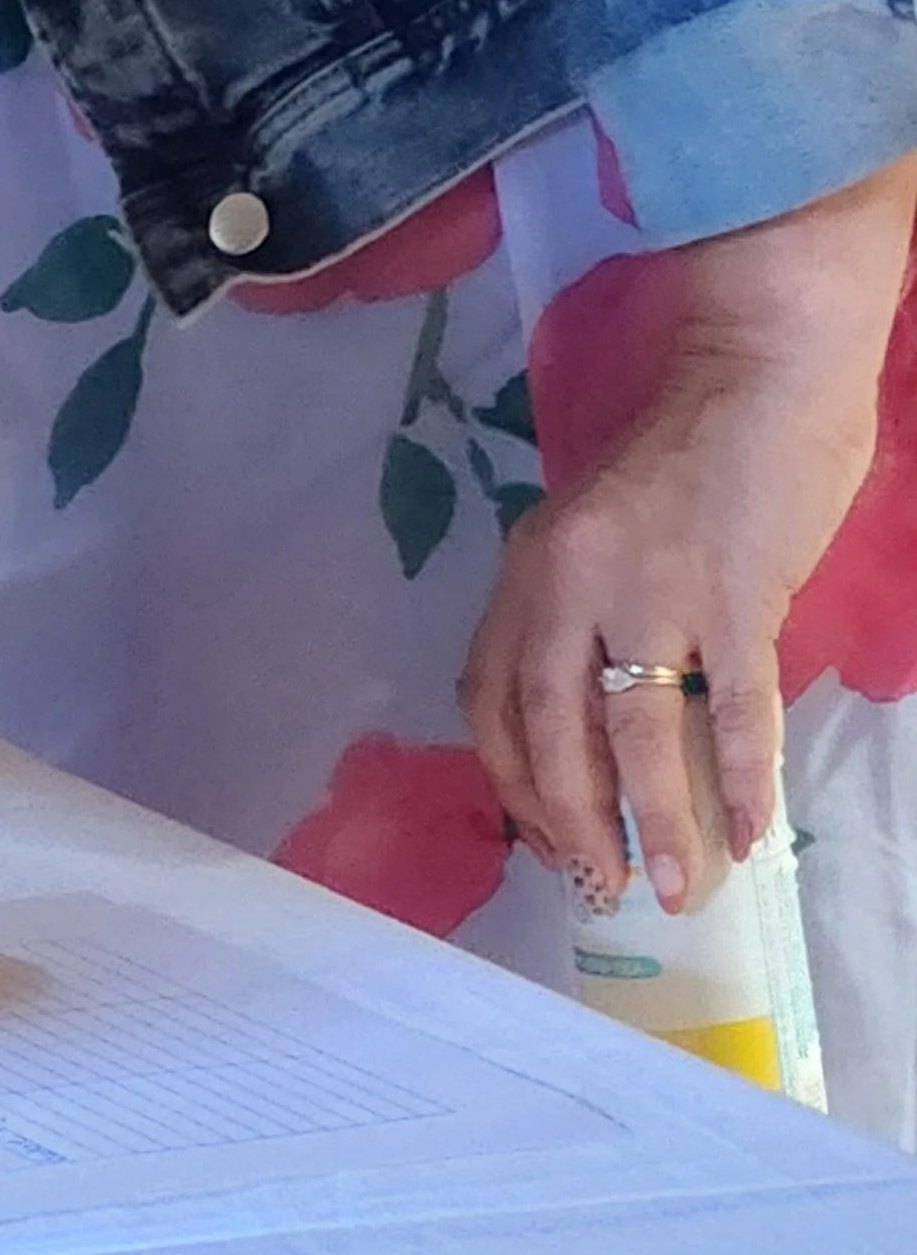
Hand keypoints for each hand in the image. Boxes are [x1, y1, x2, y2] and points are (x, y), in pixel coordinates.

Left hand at [460, 155, 914, 909]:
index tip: (546, 838)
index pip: (494, 696)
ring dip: (653, 822)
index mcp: (532, 564)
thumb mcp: (597, 526)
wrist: (761, 365)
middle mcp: (574, 580)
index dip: (514, 781)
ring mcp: (654, 588)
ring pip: (636, 734)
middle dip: (571, 825)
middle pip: (551, 731)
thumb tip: (591, 725)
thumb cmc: (685, 448)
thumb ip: (580, 608)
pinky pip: (733, 707)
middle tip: (600, 889)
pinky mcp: (733, 593)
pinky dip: (740, 778)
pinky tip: (752, 831)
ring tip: (672, 887)